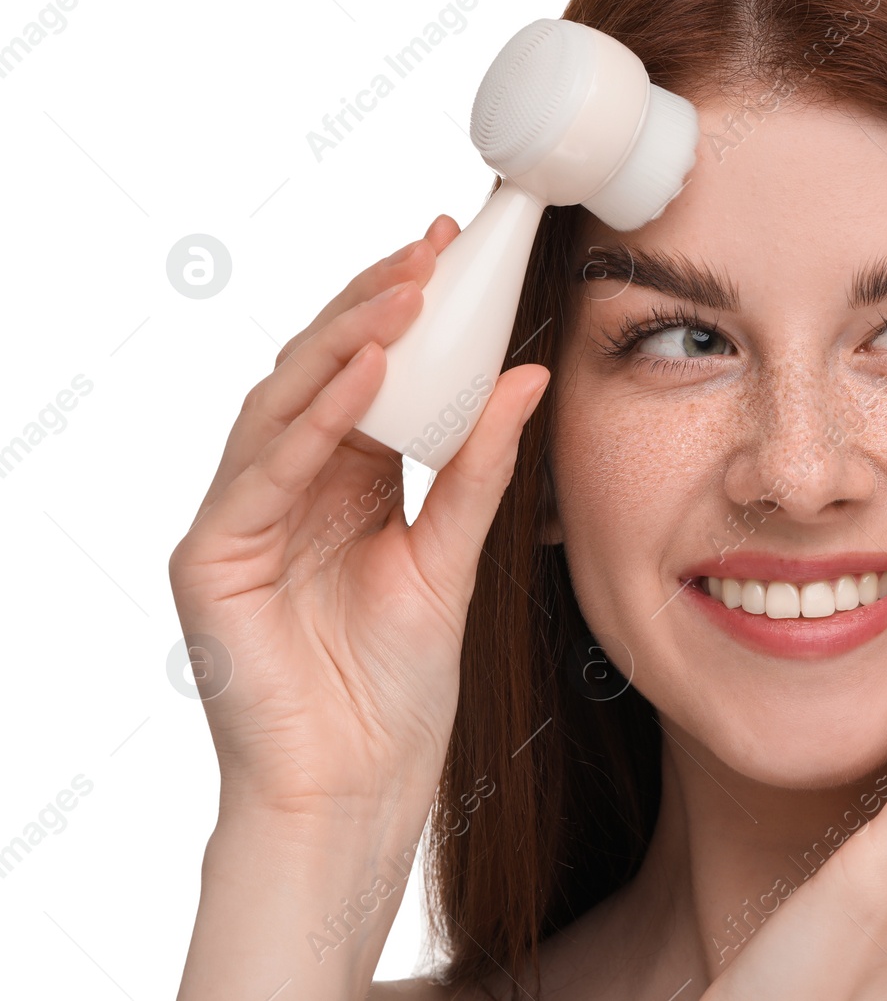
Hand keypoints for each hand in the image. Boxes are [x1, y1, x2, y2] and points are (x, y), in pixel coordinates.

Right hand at [167, 215, 549, 821]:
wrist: (359, 786)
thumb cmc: (398, 687)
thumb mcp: (453, 556)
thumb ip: (481, 469)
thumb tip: (527, 378)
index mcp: (344, 482)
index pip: (368, 374)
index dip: (405, 312)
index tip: (454, 253)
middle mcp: (287, 487)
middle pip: (321, 372)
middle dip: (375, 305)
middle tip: (432, 248)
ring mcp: (243, 517)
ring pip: (283, 402)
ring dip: (345, 342)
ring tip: (405, 292)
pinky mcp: (211, 556)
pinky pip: (262, 469)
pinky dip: (312, 417)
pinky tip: (362, 373)